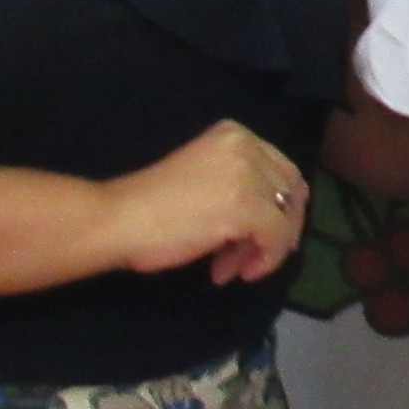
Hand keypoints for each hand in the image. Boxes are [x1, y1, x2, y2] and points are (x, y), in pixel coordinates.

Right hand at [100, 119, 306, 284]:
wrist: (118, 219)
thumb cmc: (150, 205)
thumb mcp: (205, 181)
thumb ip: (240, 187)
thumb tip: (276, 224)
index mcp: (235, 134)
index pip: (283, 172)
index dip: (280, 208)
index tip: (260, 236)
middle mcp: (246, 146)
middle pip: (290, 193)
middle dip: (276, 230)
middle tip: (250, 258)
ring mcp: (248, 174)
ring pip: (284, 219)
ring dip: (262, 250)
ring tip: (230, 269)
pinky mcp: (246, 206)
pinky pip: (276, 240)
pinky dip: (263, 261)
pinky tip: (230, 273)